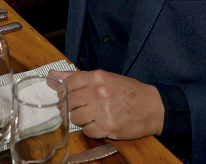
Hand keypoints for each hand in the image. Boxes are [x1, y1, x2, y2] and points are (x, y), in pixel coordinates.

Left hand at [49, 69, 164, 140]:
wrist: (152, 107)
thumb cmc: (127, 91)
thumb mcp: (105, 78)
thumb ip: (77, 77)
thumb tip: (52, 74)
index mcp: (98, 77)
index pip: (68, 83)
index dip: (64, 92)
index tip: (64, 96)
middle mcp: (98, 92)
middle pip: (70, 102)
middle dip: (70, 107)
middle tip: (78, 108)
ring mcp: (102, 110)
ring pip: (75, 118)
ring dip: (80, 119)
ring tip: (92, 115)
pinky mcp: (107, 127)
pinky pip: (87, 131)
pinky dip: (90, 129)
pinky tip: (99, 123)